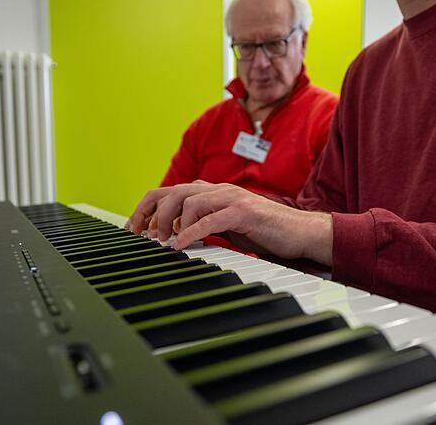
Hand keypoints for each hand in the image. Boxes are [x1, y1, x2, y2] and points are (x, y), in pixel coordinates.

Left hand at [126, 181, 332, 264]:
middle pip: (172, 192)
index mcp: (212, 192)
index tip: (134, 229)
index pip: (169, 192)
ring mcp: (231, 198)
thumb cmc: (265, 232)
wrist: (301, 233)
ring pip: (187, 201)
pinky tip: (179, 245)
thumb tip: (174, 235)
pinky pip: (209, 219)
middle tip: (143, 236)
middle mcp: (218, 190)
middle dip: (151, 214)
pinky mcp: (243, 212)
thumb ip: (202, 225)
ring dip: (169, 222)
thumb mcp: (226, 227)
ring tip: (163, 241)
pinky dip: (190, 232)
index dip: (146, 209)